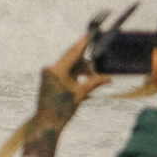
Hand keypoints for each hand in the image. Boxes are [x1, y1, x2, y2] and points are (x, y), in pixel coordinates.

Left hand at [23, 36, 110, 156]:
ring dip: (82, 69)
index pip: (72, 53)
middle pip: (71, 59)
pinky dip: (75, 74)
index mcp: (56, 70)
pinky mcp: (49, 79)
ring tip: (94, 75)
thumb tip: (109, 78)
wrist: (47, 122)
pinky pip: (65, 72)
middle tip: (99, 52)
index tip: (89, 35)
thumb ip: (93, 82)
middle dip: (86, 59)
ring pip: (69, 66)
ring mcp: (48, 73)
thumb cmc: (63, 109)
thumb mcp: (80, 94)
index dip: (82, 44)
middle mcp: (50, 69)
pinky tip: (86, 78)